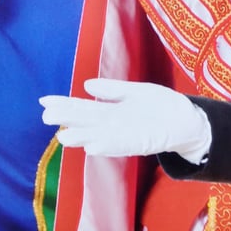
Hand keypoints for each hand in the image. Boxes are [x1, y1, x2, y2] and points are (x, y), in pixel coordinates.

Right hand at [40, 77, 211, 160]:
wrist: (187, 120)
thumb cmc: (160, 105)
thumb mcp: (136, 91)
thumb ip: (112, 89)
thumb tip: (86, 84)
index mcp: (112, 110)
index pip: (83, 106)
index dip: (64, 104)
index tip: (43, 101)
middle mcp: (115, 124)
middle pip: (88, 120)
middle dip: (68, 118)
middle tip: (45, 116)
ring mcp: (127, 134)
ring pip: (99, 135)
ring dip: (83, 136)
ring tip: (63, 136)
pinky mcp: (142, 142)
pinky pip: (122, 144)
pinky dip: (107, 146)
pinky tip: (92, 146)